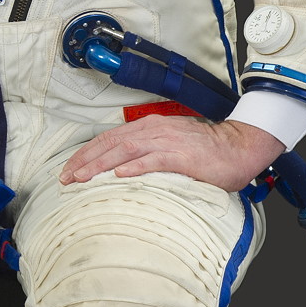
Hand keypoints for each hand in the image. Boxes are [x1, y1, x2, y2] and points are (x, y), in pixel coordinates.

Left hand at [60, 116, 285, 191]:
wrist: (239, 146)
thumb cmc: (205, 151)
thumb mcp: (169, 146)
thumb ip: (147, 153)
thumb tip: (122, 168)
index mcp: (147, 128)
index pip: (108, 139)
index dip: (86, 154)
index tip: (68, 169)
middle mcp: (153, 131)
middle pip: (109, 144)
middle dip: (84, 161)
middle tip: (66, 178)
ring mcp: (166, 142)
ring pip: (125, 151)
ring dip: (100, 164)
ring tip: (82, 177)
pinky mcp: (182, 155)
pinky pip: (154, 160)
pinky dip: (135, 166)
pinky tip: (120, 175)